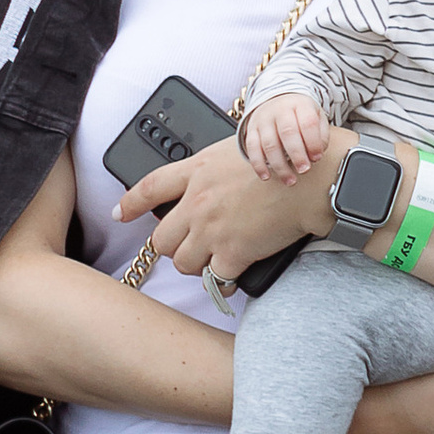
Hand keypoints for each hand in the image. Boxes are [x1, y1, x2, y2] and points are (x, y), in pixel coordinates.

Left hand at [117, 135, 315, 283]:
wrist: (312, 180)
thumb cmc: (285, 160)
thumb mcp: (237, 150)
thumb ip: (213, 169)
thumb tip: (205, 185)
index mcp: (198, 170)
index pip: (149, 188)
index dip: (131, 203)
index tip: (121, 214)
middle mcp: (198, 201)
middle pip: (162, 237)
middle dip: (172, 246)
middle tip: (188, 247)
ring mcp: (212, 229)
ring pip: (183, 262)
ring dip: (195, 265)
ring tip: (211, 262)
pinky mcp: (233, 252)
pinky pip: (215, 279)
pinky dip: (222, 282)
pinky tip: (229, 280)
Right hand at [243, 96, 328, 185]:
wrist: (277, 100)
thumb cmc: (300, 114)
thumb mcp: (317, 117)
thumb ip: (321, 135)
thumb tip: (317, 154)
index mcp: (300, 105)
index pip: (308, 122)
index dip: (313, 142)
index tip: (317, 157)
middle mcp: (280, 110)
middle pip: (288, 132)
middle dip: (297, 155)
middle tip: (304, 170)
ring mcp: (263, 119)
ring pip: (269, 144)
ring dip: (280, 166)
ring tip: (290, 180)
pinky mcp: (251, 130)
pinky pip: (252, 148)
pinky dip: (258, 165)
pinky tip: (266, 176)